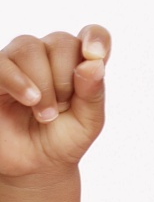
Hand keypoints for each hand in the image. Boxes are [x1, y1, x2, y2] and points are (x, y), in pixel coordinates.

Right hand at [0, 25, 110, 178]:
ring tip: (46, 114)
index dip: (96, 38)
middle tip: (62, 108)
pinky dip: (17, 80)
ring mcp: (18, 62)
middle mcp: (48, 56)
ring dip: (43, 83)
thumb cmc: (64, 140)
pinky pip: (1, 63)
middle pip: (60, 41)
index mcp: (78, 64)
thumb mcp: (88, 122)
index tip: (95, 54)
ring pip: (29, 47)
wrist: (34, 166)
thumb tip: (94, 63)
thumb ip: (94, 93)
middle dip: (66, 78)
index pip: (93, 35)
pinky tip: (30, 100)